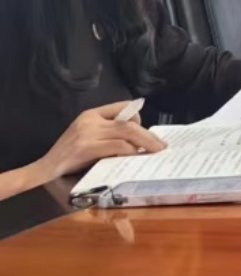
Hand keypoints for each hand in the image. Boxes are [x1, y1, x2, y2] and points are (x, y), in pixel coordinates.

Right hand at [29, 101, 165, 180]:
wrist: (45, 168)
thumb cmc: (69, 155)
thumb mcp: (88, 137)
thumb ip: (108, 133)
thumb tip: (137, 140)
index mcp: (91, 114)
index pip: (123, 106)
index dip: (138, 118)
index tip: (146, 132)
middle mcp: (90, 120)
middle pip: (128, 122)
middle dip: (148, 135)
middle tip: (161, 146)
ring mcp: (88, 133)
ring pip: (125, 132)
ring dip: (144, 143)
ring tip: (154, 152)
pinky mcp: (86, 147)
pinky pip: (115, 146)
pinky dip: (129, 151)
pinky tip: (135, 157)